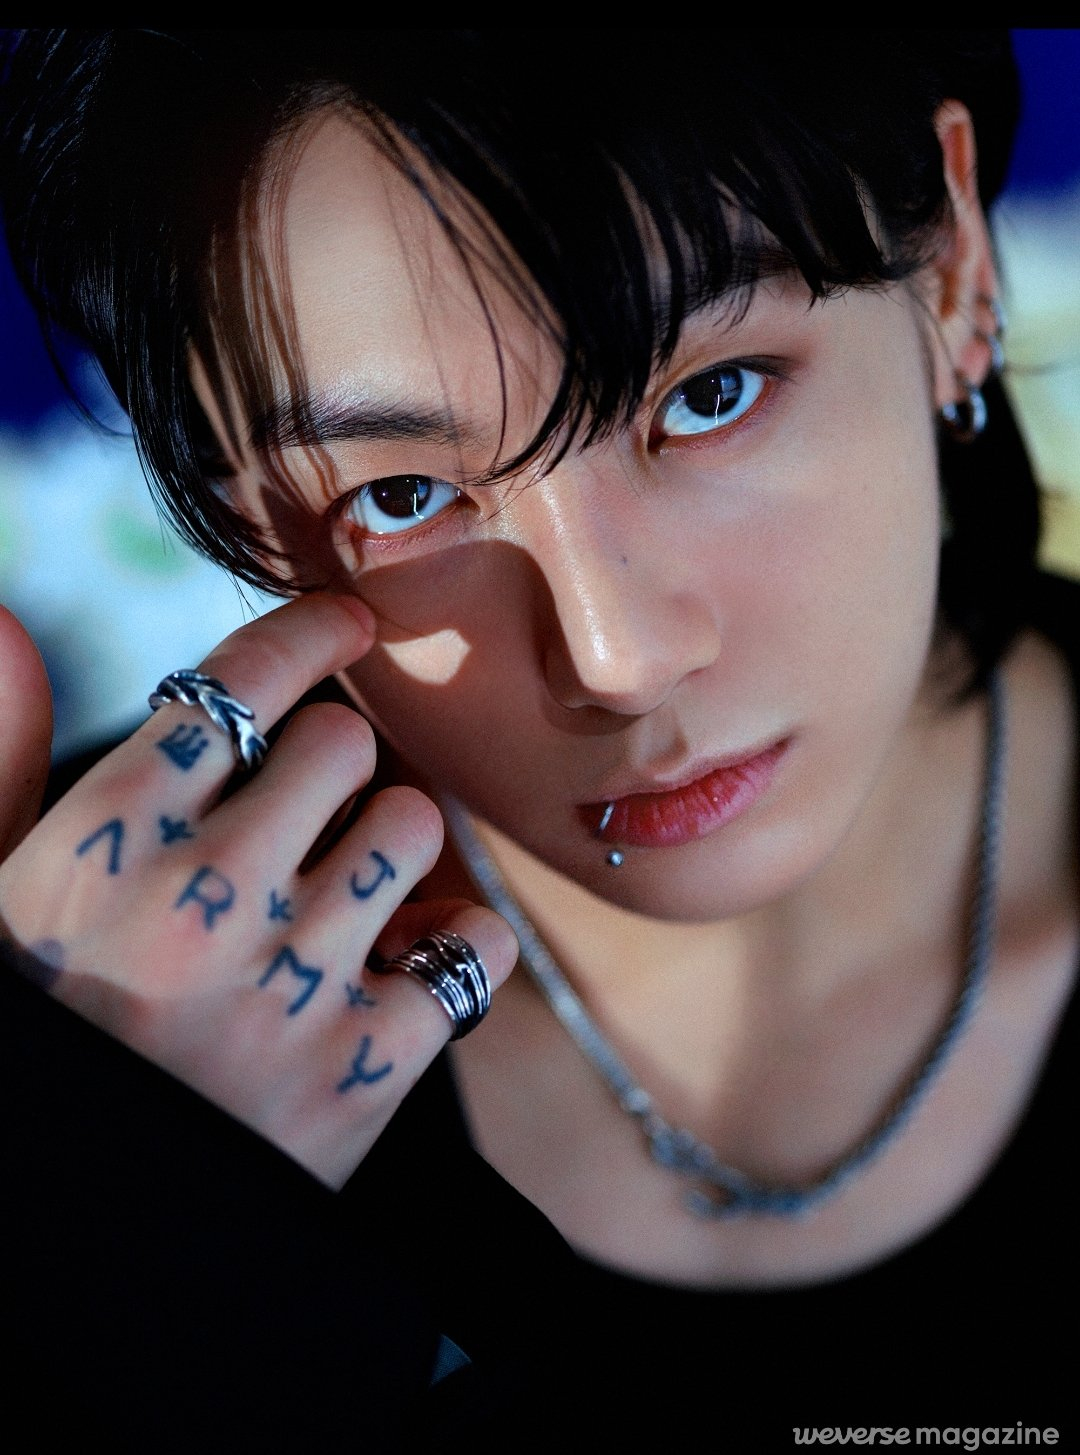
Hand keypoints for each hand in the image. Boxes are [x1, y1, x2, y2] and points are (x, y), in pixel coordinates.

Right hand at [0, 593, 516, 1187]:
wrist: (93, 1222)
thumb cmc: (53, 1031)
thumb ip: (3, 754)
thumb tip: (7, 622)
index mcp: (106, 843)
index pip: (234, 686)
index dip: (307, 635)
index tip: (348, 623)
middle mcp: (203, 897)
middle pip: (343, 743)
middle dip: (338, 762)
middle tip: (316, 809)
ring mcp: (291, 981)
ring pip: (415, 825)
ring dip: (395, 844)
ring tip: (351, 890)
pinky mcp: (366, 1063)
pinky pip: (473, 942)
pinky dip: (454, 943)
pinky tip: (405, 960)